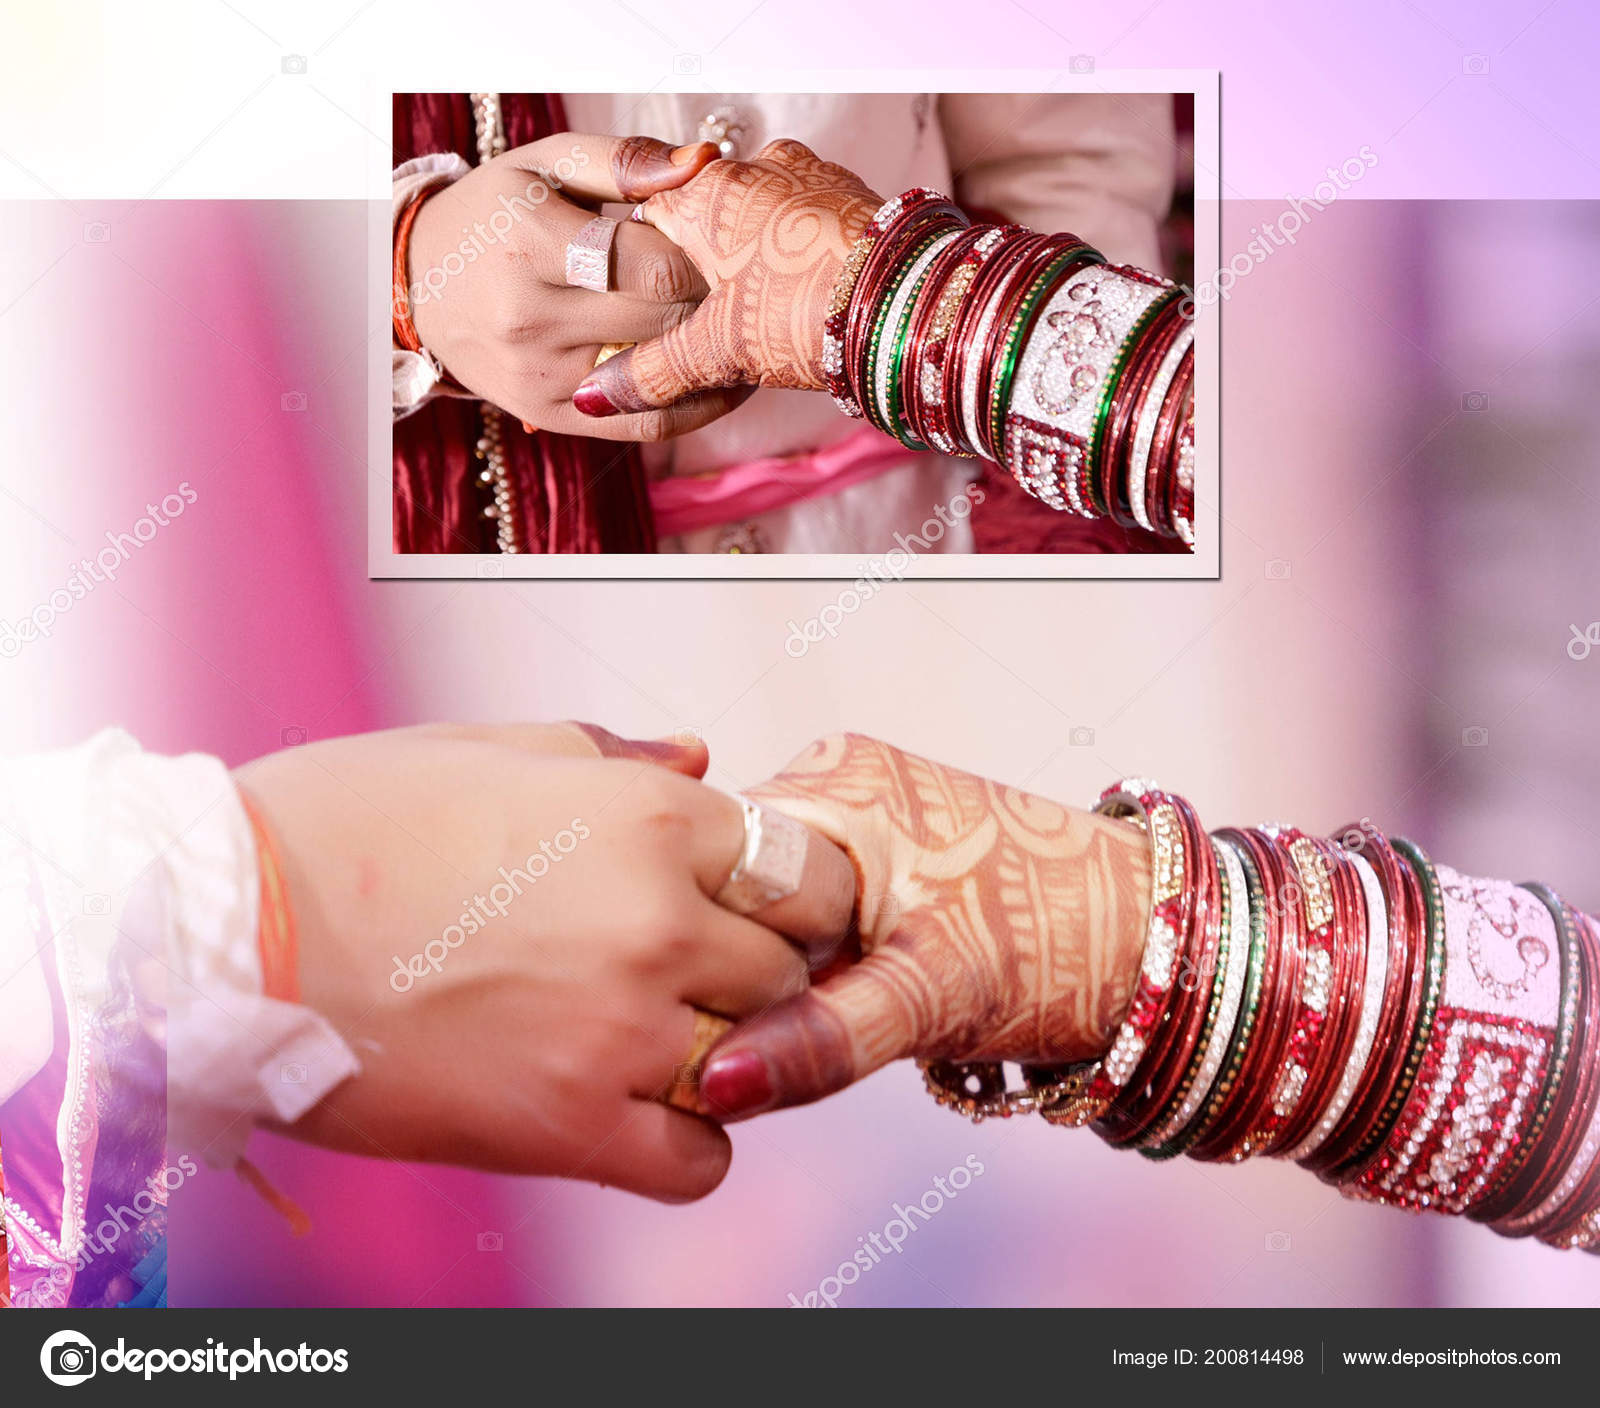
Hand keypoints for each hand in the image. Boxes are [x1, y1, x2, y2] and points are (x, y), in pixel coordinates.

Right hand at [233, 722, 854, 1200]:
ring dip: (722, 1048)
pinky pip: (699, 1159)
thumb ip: (613, 755)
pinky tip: (636, 1108)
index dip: (780, 889)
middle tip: (696, 970)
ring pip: (756, 1056)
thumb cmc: (340, 826)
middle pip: (788, 964)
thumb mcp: (483, 750)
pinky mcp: (568, 1126)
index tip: (750, 906)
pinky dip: (686, 1141)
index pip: (799, 867)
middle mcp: (656, 920)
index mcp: (644, 816)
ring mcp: (619, 1031)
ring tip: (655, 1033)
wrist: (223, 935)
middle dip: (754, 965)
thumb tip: (700, 758)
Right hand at [408, 134, 753, 440]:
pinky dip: (697, 404)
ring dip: (716, 351)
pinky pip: (646, 424)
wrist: (421, 287)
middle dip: (716, 296)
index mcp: (530, 239)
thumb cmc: (496, 214)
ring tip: (746, 325)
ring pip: (665, 373)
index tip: (730, 241)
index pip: (654, 261)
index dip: (707, 252)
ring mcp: (541, 374)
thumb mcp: (545, 165)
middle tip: (745, 282)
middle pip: (665, 315)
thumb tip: (706, 163)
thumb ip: (624, 160)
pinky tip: (723, 378)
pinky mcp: (551, 415)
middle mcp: (530, 315)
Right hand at [571, 140, 881, 417]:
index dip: (643, 272)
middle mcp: (754, 167)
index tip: (652, 315)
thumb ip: (653, 371)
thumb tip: (593, 396)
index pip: (645, 222)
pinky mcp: (852, 193)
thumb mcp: (720, 351)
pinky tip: (807, 296)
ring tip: (765, 316)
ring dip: (753, 263)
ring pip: (757, 219)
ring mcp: (809, 174)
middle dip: (704, 272)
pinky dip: (796, 254)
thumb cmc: (809, 313)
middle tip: (714, 325)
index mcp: (706, 194)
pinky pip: (804, 220)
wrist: (916, 301)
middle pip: (704, 221)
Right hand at [696, 734, 1152, 1118]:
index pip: (706, 864)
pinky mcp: (888, 842)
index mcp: (832, 781)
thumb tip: (712, 1087)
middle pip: (734, 884)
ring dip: (788, 965)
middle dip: (751, 961)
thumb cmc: (1056, 951)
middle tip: (796, 1024)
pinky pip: (814, 904)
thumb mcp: (928, 1000)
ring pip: (772, 902)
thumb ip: (819, 1039)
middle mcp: (838, 775)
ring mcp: (864, 805)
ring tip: (843, 1005)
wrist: (1159, 942)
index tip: (727, 1016)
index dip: (707, 948)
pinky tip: (859, 991)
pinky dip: (821, 956)